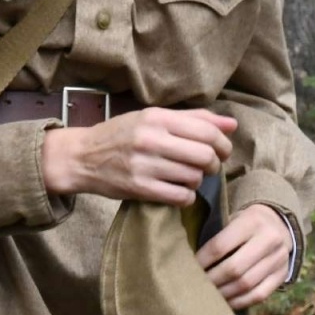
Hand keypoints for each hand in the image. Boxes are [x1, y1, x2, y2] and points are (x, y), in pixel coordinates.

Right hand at [40, 107, 235, 205]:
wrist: (82, 157)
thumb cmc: (121, 135)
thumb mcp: (153, 118)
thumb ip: (193, 119)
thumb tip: (232, 124)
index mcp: (156, 118)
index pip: (207, 131)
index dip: (223, 143)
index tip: (222, 151)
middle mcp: (151, 139)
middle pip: (204, 155)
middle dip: (214, 164)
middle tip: (208, 166)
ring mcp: (144, 165)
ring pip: (193, 177)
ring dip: (198, 180)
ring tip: (188, 176)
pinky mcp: (139, 189)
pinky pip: (180, 196)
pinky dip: (186, 196)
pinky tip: (178, 190)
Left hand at [195, 205, 292, 309]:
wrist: (278, 223)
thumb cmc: (245, 223)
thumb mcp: (232, 218)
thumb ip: (218, 237)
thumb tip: (190, 262)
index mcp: (252, 221)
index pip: (220, 246)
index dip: (202, 261)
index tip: (189, 269)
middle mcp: (269, 239)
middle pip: (234, 268)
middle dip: (212, 281)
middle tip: (197, 286)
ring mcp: (279, 259)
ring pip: (247, 284)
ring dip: (224, 294)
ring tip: (209, 296)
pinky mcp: (283, 275)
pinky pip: (259, 295)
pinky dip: (239, 302)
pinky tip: (226, 302)